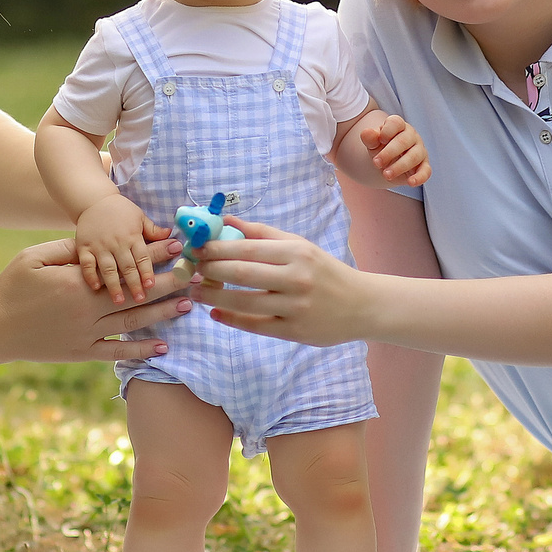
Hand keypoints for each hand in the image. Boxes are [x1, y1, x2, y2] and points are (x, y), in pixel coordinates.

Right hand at [0, 238, 190, 363]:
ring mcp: (86, 335)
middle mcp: (88, 310)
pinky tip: (162, 348)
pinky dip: (139, 351)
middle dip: (170, 284)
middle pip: (138, 296)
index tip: (178, 247)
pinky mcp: (80, 352)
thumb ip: (69, 250)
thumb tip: (95, 242)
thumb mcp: (35, 257)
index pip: (126, 267)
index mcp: (80, 284)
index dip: (154, 256)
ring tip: (188, 306)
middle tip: (197, 277)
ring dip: (163, 315)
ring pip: (133, 324)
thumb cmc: (11, 288)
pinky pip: (116, 352)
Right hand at [74, 193, 175, 303]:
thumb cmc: (120, 210)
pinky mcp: (84, 247)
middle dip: (134, 283)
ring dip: (114, 285)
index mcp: (132, 236)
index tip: (151, 285)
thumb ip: (153, 230)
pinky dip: (90, 275)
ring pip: (108, 268)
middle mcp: (117, 242)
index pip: (142, 257)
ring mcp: (99, 245)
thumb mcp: (139, 216)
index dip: (147, 271)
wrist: (94, 200)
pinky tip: (95, 288)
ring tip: (119, 301)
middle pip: (127, 266)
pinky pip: (87, 263)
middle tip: (140, 299)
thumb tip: (172, 236)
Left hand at [187, 217, 372, 347]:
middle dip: (209, 270)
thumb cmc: (325, 271)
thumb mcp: (300, 245)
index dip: (215, 248)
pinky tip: (215, 313)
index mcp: (296, 252)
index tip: (194, 247)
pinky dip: (231, 319)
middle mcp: (296, 278)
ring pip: (243, 301)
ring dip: (213, 297)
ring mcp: (295, 306)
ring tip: (195, 292)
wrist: (362, 305)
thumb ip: (262, 233)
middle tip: (190, 269)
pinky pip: (255, 325)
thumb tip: (226, 220)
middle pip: (241, 273)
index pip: (246, 248)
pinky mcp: (294, 331)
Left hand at [358, 111, 429, 185]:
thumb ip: (369, 138)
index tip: (380, 140)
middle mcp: (411, 136)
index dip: (387, 131)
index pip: (396, 123)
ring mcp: (420, 150)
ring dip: (399, 166)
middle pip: (403, 141)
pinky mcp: (424, 165)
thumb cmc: (381, 148)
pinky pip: (426, 171)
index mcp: (398, 126)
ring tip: (386, 174)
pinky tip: (410, 182)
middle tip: (376, 163)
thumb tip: (366, 132)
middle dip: (389, 153)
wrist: (388, 162)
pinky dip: (419, 177)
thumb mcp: (373, 143)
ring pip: (414, 156)